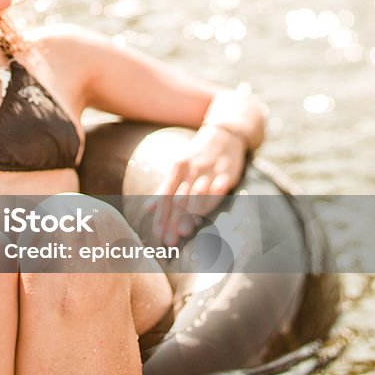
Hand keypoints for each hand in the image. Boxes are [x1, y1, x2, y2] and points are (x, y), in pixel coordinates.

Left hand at [150, 126, 247, 245]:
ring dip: (190, 213)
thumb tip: (147, 208)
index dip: (161, 216)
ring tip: (184, 231)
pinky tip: (208, 213)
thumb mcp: (178, 167)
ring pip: (197, 194)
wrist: (224, 134)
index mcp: (176, 168)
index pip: (165, 195)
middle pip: (179, 198)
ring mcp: (209, 170)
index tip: (158, 234)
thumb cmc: (198, 155)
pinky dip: (212, 200)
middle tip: (169, 240)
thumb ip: (165, 188)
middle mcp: (191, 169)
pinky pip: (218, 188)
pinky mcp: (227, 172)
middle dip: (173, 220)